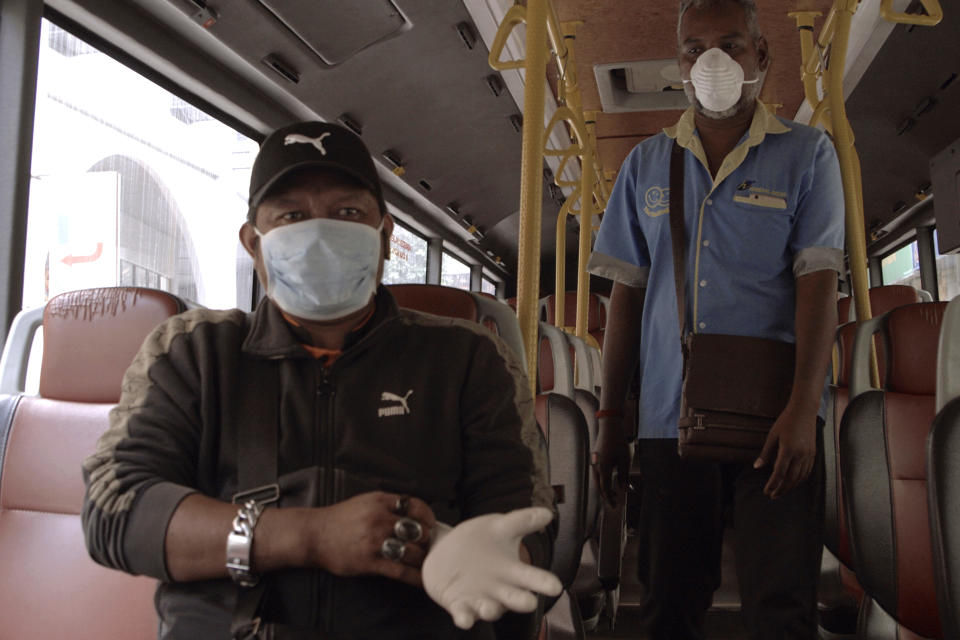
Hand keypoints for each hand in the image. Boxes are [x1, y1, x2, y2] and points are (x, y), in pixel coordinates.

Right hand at [306, 492, 434, 586]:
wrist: (314, 535)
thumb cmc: (341, 519)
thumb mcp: (366, 502)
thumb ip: (389, 506)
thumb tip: (415, 516)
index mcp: (380, 502)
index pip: (416, 506)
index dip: (428, 517)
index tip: (430, 525)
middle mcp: (380, 519)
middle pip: (418, 530)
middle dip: (426, 540)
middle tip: (426, 546)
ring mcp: (375, 541)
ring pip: (412, 551)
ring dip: (421, 559)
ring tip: (423, 562)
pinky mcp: (369, 562)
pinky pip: (400, 571)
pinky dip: (414, 577)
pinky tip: (421, 581)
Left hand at [422, 507, 562, 628]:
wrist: (447, 552)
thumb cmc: (482, 541)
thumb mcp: (500, 527)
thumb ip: (522, 521)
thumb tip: (548, 513)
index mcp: (512, 572)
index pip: (531, 577)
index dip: (543, 582)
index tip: (555, 587)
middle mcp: (500, 590)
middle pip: (514, 597)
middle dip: (522, 601)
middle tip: (530, 602)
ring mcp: (480, 599)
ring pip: (489, 609)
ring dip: (490, 610)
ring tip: (489, 607)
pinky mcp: (459, 604)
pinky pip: (463, 614)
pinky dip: (464, 617)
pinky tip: (463, 618)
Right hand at [592, 417, 630, 507]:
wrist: (609, 426)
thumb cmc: (618, 442)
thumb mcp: (624, 459)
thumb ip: (624, 476)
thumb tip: (624, 490)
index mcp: (603, 468)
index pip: (605, 489)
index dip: (610, 499)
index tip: (615, 506)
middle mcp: (596, 466)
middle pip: (599, 486)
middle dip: (607, 495)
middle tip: (615, 502)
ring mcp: (594, 462)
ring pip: (597, 480)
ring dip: (605, 488)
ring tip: (615, 492)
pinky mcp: (595, 458)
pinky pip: (598, 473)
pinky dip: (603, 480)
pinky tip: (611, 479)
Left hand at [754, 405, 816, 498]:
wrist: (804, 411)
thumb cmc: (785, 422)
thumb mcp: (772, 436)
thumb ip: (765, 453)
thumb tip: (756, 467)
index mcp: (788, 449)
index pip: (779, 473)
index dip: (773, 484)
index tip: (766, 491)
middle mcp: (800, 454)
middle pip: (791, 478)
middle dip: (781, 489)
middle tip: (773, 496)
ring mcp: (808, 454)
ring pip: (800, 477)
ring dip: (791, 486)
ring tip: (781, 491)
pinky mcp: (813, 453)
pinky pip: (807, 471)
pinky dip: (800, 479)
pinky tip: (793, 482)